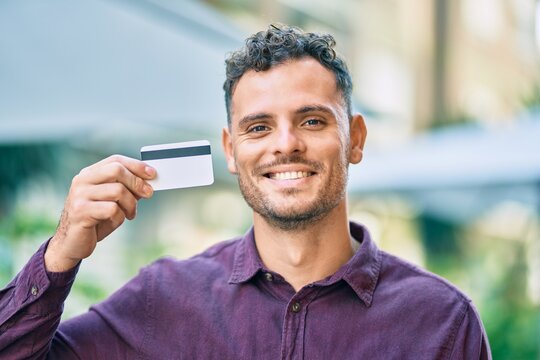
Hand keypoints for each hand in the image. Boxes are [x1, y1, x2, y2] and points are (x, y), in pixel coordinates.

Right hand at [44, 155, 155, 271]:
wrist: (71, 243)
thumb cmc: (95, 220)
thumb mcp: (113, 201)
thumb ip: (127, 189)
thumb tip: (148, 180)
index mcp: (89, 174)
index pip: (115, 160)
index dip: (136, 165)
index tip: (152, 174)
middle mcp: (82, 181)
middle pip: (117, 170)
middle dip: (137, 183)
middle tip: (148, 194)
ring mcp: (79, 196)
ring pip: (118, 190)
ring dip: (131, 204)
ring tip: (130, 214)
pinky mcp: (80, 212)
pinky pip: (112, 209)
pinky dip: (120, 217)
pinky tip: (114, 221)